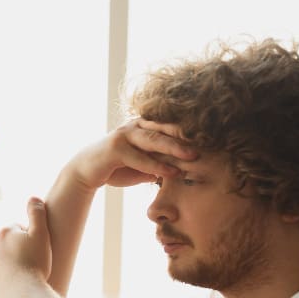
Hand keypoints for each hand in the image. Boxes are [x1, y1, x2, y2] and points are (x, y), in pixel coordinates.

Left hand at [0, 197, 51, 297]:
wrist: (20, 295)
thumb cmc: (34, 264)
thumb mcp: (41, 235)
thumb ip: (37, 214)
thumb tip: (33, 198)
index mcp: (5, 232)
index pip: (19, 229)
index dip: (31, 239)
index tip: (38, 249)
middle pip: (9, 243)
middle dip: (19, 249)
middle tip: (33, 263)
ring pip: (2, 259)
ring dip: (11, 263)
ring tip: (26, 275)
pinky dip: (5, 276)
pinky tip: (16, 283)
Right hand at [67, 119, 197, 191]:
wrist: (86, 172)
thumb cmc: (116, 167)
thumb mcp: (143, 165)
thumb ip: (160, 163)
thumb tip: (184, 169)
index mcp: (144, 125)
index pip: (170, 126)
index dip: (190, 132)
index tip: (212, 140)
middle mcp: (135, 125)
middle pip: (165, 129)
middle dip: (187, 137)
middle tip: (209, 144)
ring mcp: (124, 135)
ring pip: (154, 140)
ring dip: (175, 148)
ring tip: (193, 156)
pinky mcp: (115, 149)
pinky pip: (140, 157)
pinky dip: (157, 165)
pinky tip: (171, 172)